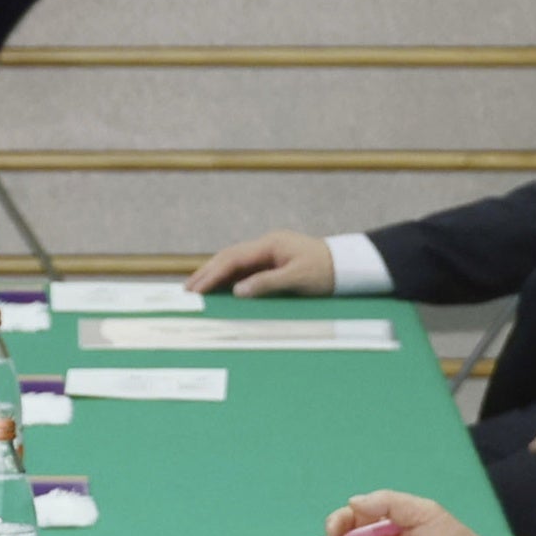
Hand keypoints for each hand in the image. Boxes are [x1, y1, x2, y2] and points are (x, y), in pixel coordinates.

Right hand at [186, 230, 334, 297]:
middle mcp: (266, 245)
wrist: (348, 265)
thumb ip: (267, 283)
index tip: (196, 289)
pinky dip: (228, 278)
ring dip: (214, 274)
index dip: (212, 274)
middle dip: (206, 273)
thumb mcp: (298, 278)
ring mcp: (269, 252)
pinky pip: (245, 269)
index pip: (232, 258)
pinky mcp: (273, 262)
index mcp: (270, 244)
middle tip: (186, 290)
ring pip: (234, 262)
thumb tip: (238, 291)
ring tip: (196, 289)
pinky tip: (219, 288)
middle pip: (228, 257)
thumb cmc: (327, 271)